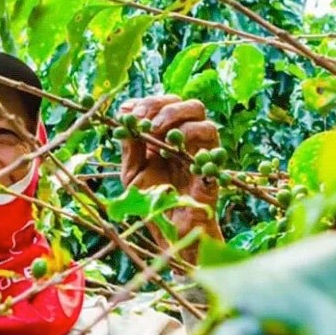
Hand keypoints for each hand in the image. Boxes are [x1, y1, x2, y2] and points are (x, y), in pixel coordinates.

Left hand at [118, 95, 223, 257]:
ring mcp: (200, 150)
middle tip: (146, 121)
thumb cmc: (152, 202)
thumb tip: (123, 113)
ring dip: (177, 118)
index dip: (148, 103)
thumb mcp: (132, 172)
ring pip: (201, 116)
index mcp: (165, 137)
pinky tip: (171, 152)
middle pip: (186, 104)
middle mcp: (185, 139)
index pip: (163, 105)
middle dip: (163, 106)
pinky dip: (191, 139)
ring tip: (157, 133)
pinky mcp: (211, 165)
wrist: (171, 231)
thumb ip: (129, 145)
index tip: (130, 112)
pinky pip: (211, 143)